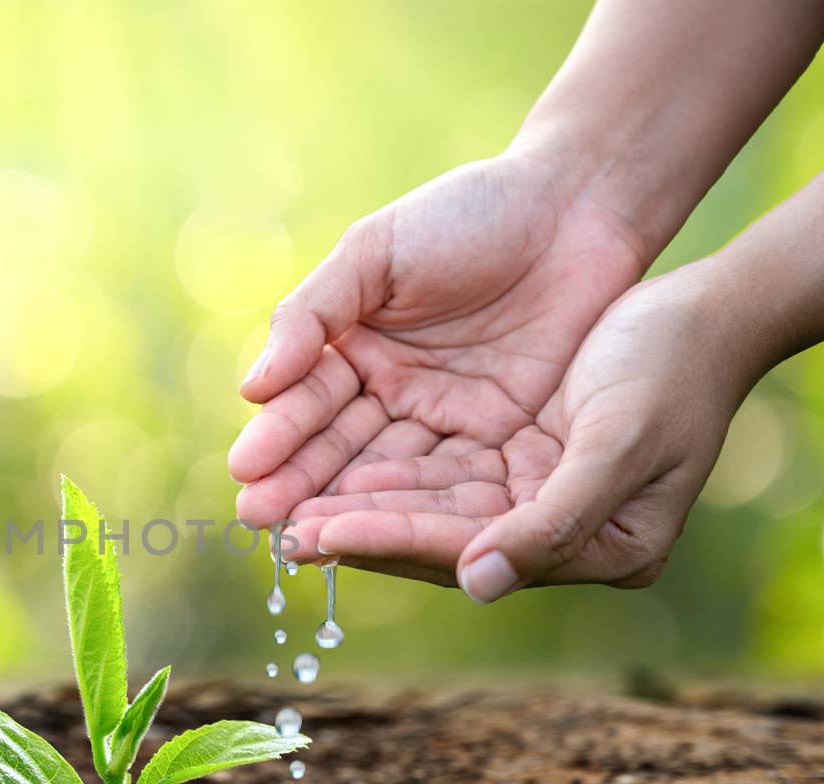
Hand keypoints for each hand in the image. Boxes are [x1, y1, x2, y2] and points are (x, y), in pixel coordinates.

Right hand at [230, 150, 644, 534]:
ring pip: (386, 472)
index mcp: (353, 344)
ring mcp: (445, 418)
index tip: (246, 469)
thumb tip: (252, 389)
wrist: (577, 205)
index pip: (307, 400)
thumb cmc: (469, 213)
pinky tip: (378, 529)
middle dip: (298, 484)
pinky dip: (413, 506)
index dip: (279, 435)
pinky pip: (450, 477)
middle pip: (339, 447)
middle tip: (257, 518)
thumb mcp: (376, 252)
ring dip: (345, 508)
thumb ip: (312, 316)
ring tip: (303, 539)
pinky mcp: (500, 437)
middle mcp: (392, 390)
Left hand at [285, 269, 748, 599]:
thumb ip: (555, 521)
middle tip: (273, 528)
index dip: (392, 540)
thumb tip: (477, 585)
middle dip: (356, 528)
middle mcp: (560, 533)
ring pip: (430, 505)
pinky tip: (329, 470)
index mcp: (604, 549)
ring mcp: (536, 494)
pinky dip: (384, 470)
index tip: (317, 532)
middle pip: (440, 537)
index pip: (472, 551)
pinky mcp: (517, 456)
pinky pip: (438, 470)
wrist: (708, 305)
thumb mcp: (623, 441)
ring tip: (281, 505)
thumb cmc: (676, 368)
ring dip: (357, 502)